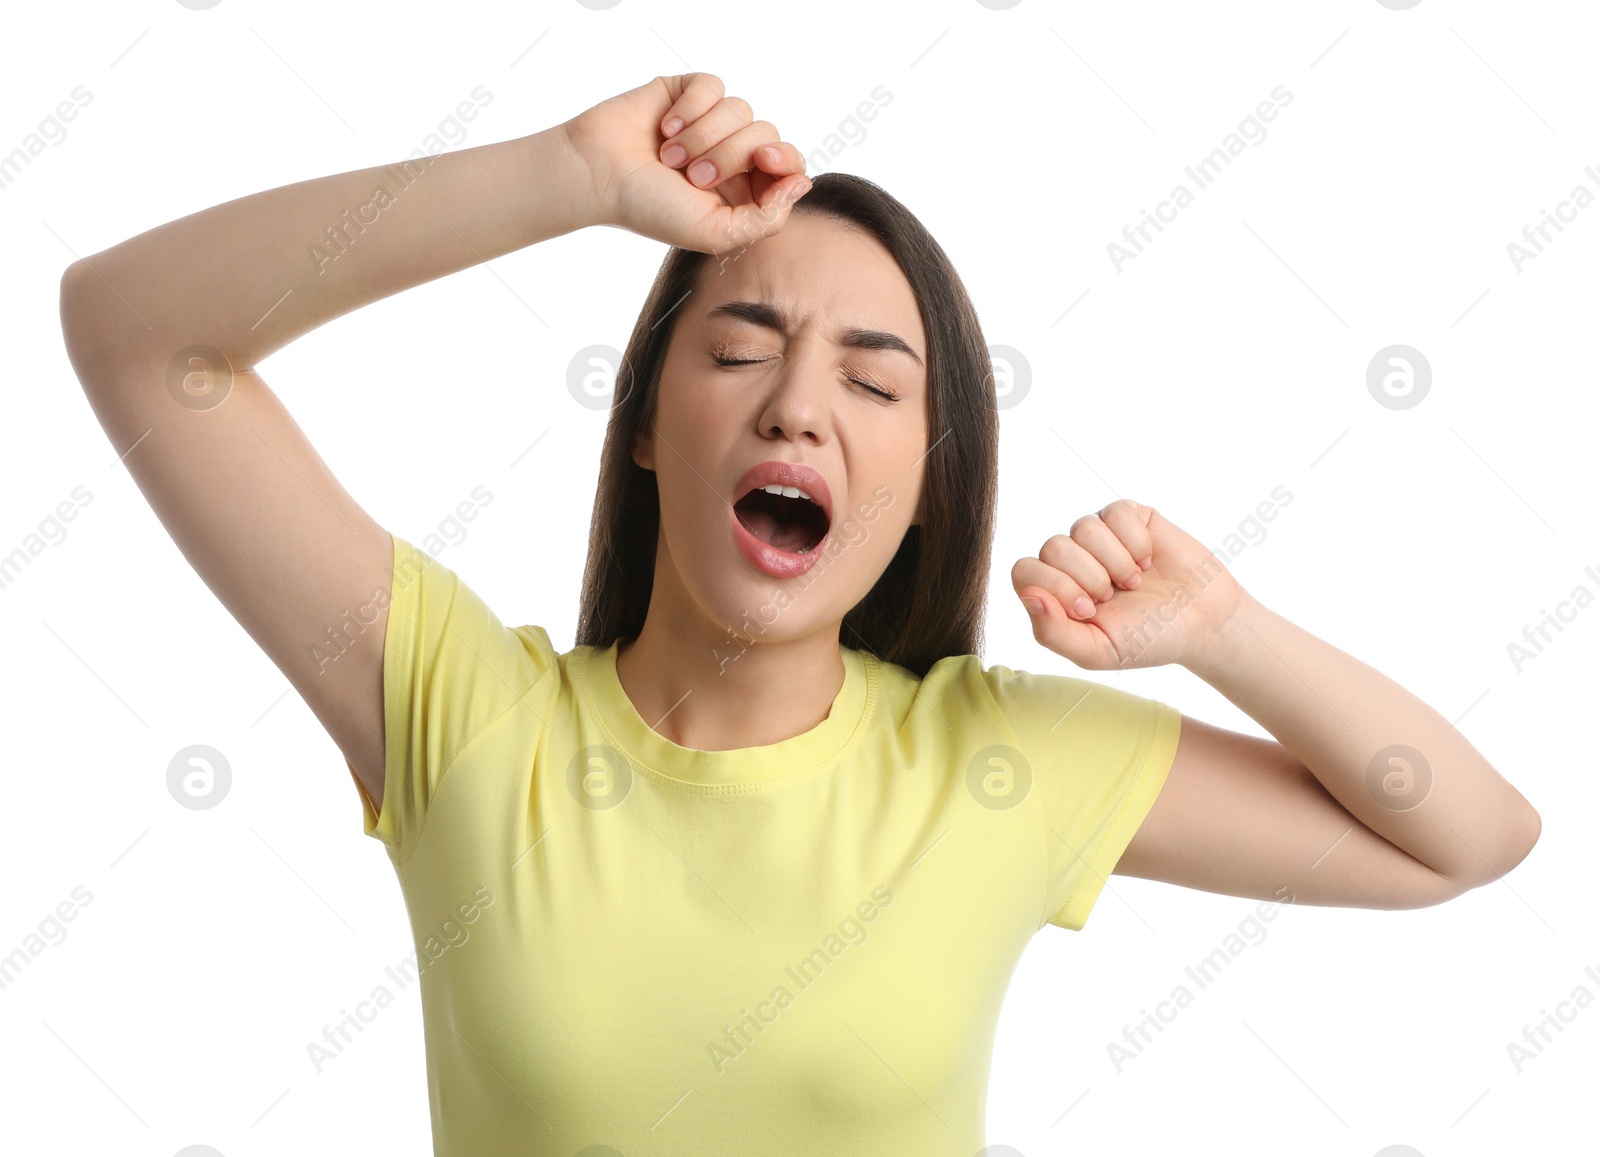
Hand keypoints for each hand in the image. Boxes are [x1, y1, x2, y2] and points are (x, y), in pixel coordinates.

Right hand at [558, 72, 811, 253]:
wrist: (600, 174)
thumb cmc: (650, 209)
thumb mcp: (715, 232)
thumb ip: (765, 219)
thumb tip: (800, 184)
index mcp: (743, 191)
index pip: (788, 166)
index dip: (784, 160)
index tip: (762, 161)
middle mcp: (731, 155)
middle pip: (766, 136)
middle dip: (731, 155)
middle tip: (693, 176)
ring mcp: (710, 122)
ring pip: (741, 109)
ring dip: (704, 136)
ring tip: (670, 157)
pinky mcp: (688, 94)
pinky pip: (713, 86)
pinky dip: (691, 108)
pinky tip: (666, 128)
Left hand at [1010, 499, 1251, 671]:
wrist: (1201, 623)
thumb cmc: (1145, 640)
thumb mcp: (1096, 651)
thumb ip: (1052, 632)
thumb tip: (1028, 595)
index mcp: (1055, 590)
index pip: (1024, 571)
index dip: (1055, 587)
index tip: (1089, 609)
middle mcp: (1072, 559)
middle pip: (1053, 547)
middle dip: (1089, 577)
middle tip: (1115, 597)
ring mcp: (1099, 536)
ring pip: (1083, 527)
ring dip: (1116, 561)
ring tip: (1135, 582)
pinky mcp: (1129, 518)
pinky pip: (1116, 512)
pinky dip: (1136, 541)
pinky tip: (1148, 560)